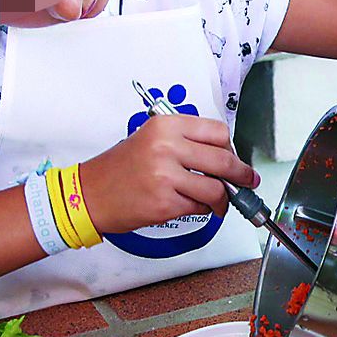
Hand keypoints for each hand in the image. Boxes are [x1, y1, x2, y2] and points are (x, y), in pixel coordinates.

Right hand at [77, 115, 258, 233]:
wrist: (90, 194)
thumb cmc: (120, 169)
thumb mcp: (151, 139)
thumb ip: (186, 143)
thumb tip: (225, 157)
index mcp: (165, 126)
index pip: (217, 132)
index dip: (231, 148)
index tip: (236, 159)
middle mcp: (166, 147)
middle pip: (224, 160)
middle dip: (241, 175)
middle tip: (246, 181)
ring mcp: (165, 176)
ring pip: (216, 188)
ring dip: (223, 199)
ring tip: (218, 203)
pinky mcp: (165, 203)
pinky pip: (199, 207)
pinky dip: (202, 210)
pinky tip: (192, 206)